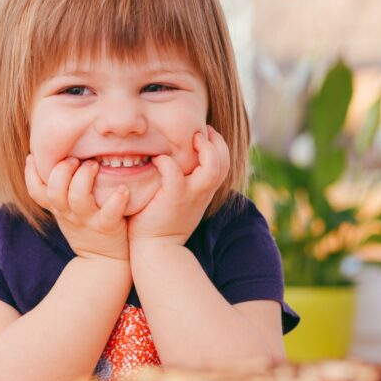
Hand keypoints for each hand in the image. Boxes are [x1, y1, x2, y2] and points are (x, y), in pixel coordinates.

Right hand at [25, 155, 129, 260]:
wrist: (104, 262)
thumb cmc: (86, 228)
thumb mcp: (66, 212)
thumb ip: (60, 190)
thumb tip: (55, 159)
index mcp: (58, 208)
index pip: (35, 191)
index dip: (30, 173)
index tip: (33, 155)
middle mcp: (69, 213)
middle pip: (54, 191)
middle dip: (62, 170)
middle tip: (75, 159)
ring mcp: (87, 220)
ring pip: (78, 198)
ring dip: (85, 177)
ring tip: (94, 165)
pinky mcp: (107, 227)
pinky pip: (110, 213)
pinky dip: (117, 200)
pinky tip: (123, 189)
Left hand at [128, 126, 230, 245]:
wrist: (155, 250)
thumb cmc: (161, 223)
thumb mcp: (179, 201)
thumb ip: (182, 183)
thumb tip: (173, 162)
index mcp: (204, 192)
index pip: (223, 164)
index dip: (218, 146)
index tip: (206, 134)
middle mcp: (202, 193)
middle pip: (224, 162)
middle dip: (217, 142)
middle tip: (202, 130)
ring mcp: (190, 196)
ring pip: (212, 168)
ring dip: (205, 149)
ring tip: (192, 138)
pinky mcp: (173, 199)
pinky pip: (174, 173)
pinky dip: (167, 162)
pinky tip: (158, 159)